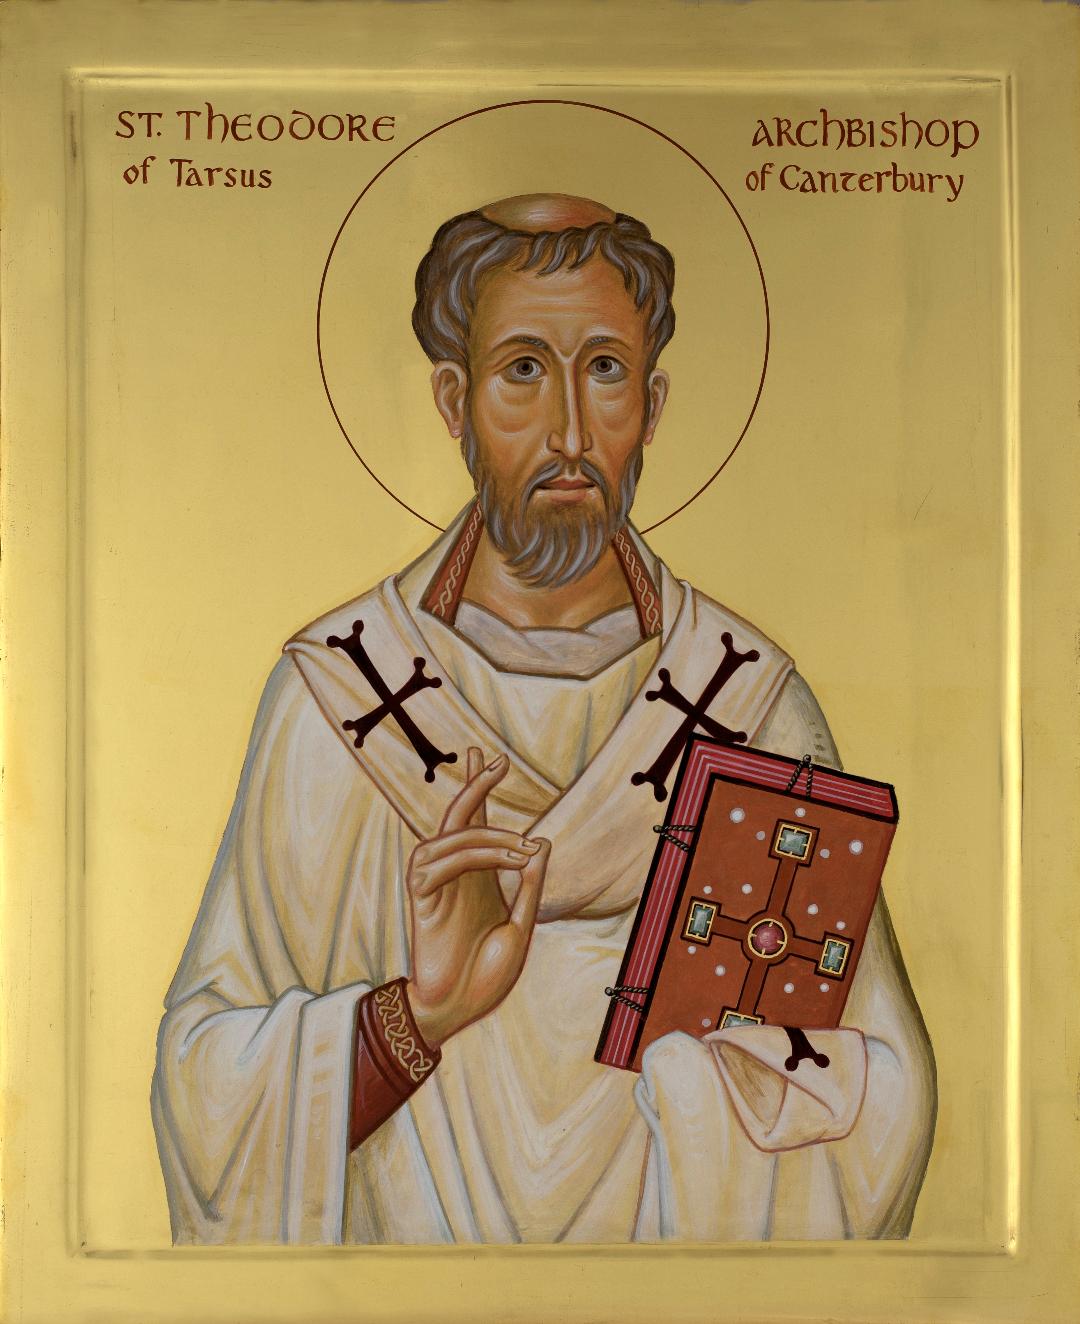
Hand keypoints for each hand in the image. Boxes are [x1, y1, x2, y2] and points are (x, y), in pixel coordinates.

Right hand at [405, 747, 549, 1047]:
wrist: (459, 1010)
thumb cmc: (488, 975)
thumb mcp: (522, 927)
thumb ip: (530, 886)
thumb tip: (541, 842)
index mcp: (480, 877)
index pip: (478, 823)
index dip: (482, 789)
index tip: (495, 758)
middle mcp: (457, 875)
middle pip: (457, 818)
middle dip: (475, 787)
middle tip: (497, 760)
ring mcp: (436, 885)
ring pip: (450, 838)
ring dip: (489, 834)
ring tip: (525, 846)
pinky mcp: (421, 901)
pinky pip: (436, 864)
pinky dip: (473, 855)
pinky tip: (505, 861)